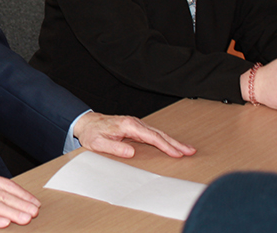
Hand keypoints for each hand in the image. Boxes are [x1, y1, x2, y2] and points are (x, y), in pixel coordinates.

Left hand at [73, 112, 195, 158]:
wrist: (86, 123)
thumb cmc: (91, 133)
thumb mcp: (98, 143)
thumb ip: (114, 147)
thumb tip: (131, 152)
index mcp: (127, 126)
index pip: (151, 137)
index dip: (165, 146)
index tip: (177, 153)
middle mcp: (134, 123)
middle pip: (158, 133)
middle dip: (175, 143)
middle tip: (190, 151)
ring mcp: (135, 124)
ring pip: (158, 133)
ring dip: (172, 141)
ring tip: (187, 149)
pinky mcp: (135, 127)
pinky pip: (153, 134)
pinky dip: (164, 139)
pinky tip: (171, 145)